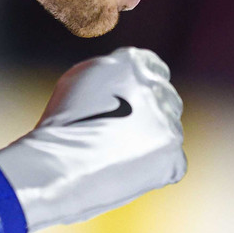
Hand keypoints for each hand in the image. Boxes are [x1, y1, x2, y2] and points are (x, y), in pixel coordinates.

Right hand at [0, 47, 185, 230]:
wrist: (59, 164)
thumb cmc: (59, 125)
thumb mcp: (79, 80)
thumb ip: (111, 75)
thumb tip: (126, 83)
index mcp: (133, 62)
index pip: (154, 68)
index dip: (143, 88)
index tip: (135, 103)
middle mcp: (155, 87)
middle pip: (166, 98)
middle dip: (151, 114)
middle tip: (124, 133)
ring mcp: (168, 122)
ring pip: (170, 130)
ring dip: (153, 140)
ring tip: (121, 155)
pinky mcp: (173, 157)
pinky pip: (174, 162)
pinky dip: (157, 167)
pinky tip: (131, 170)